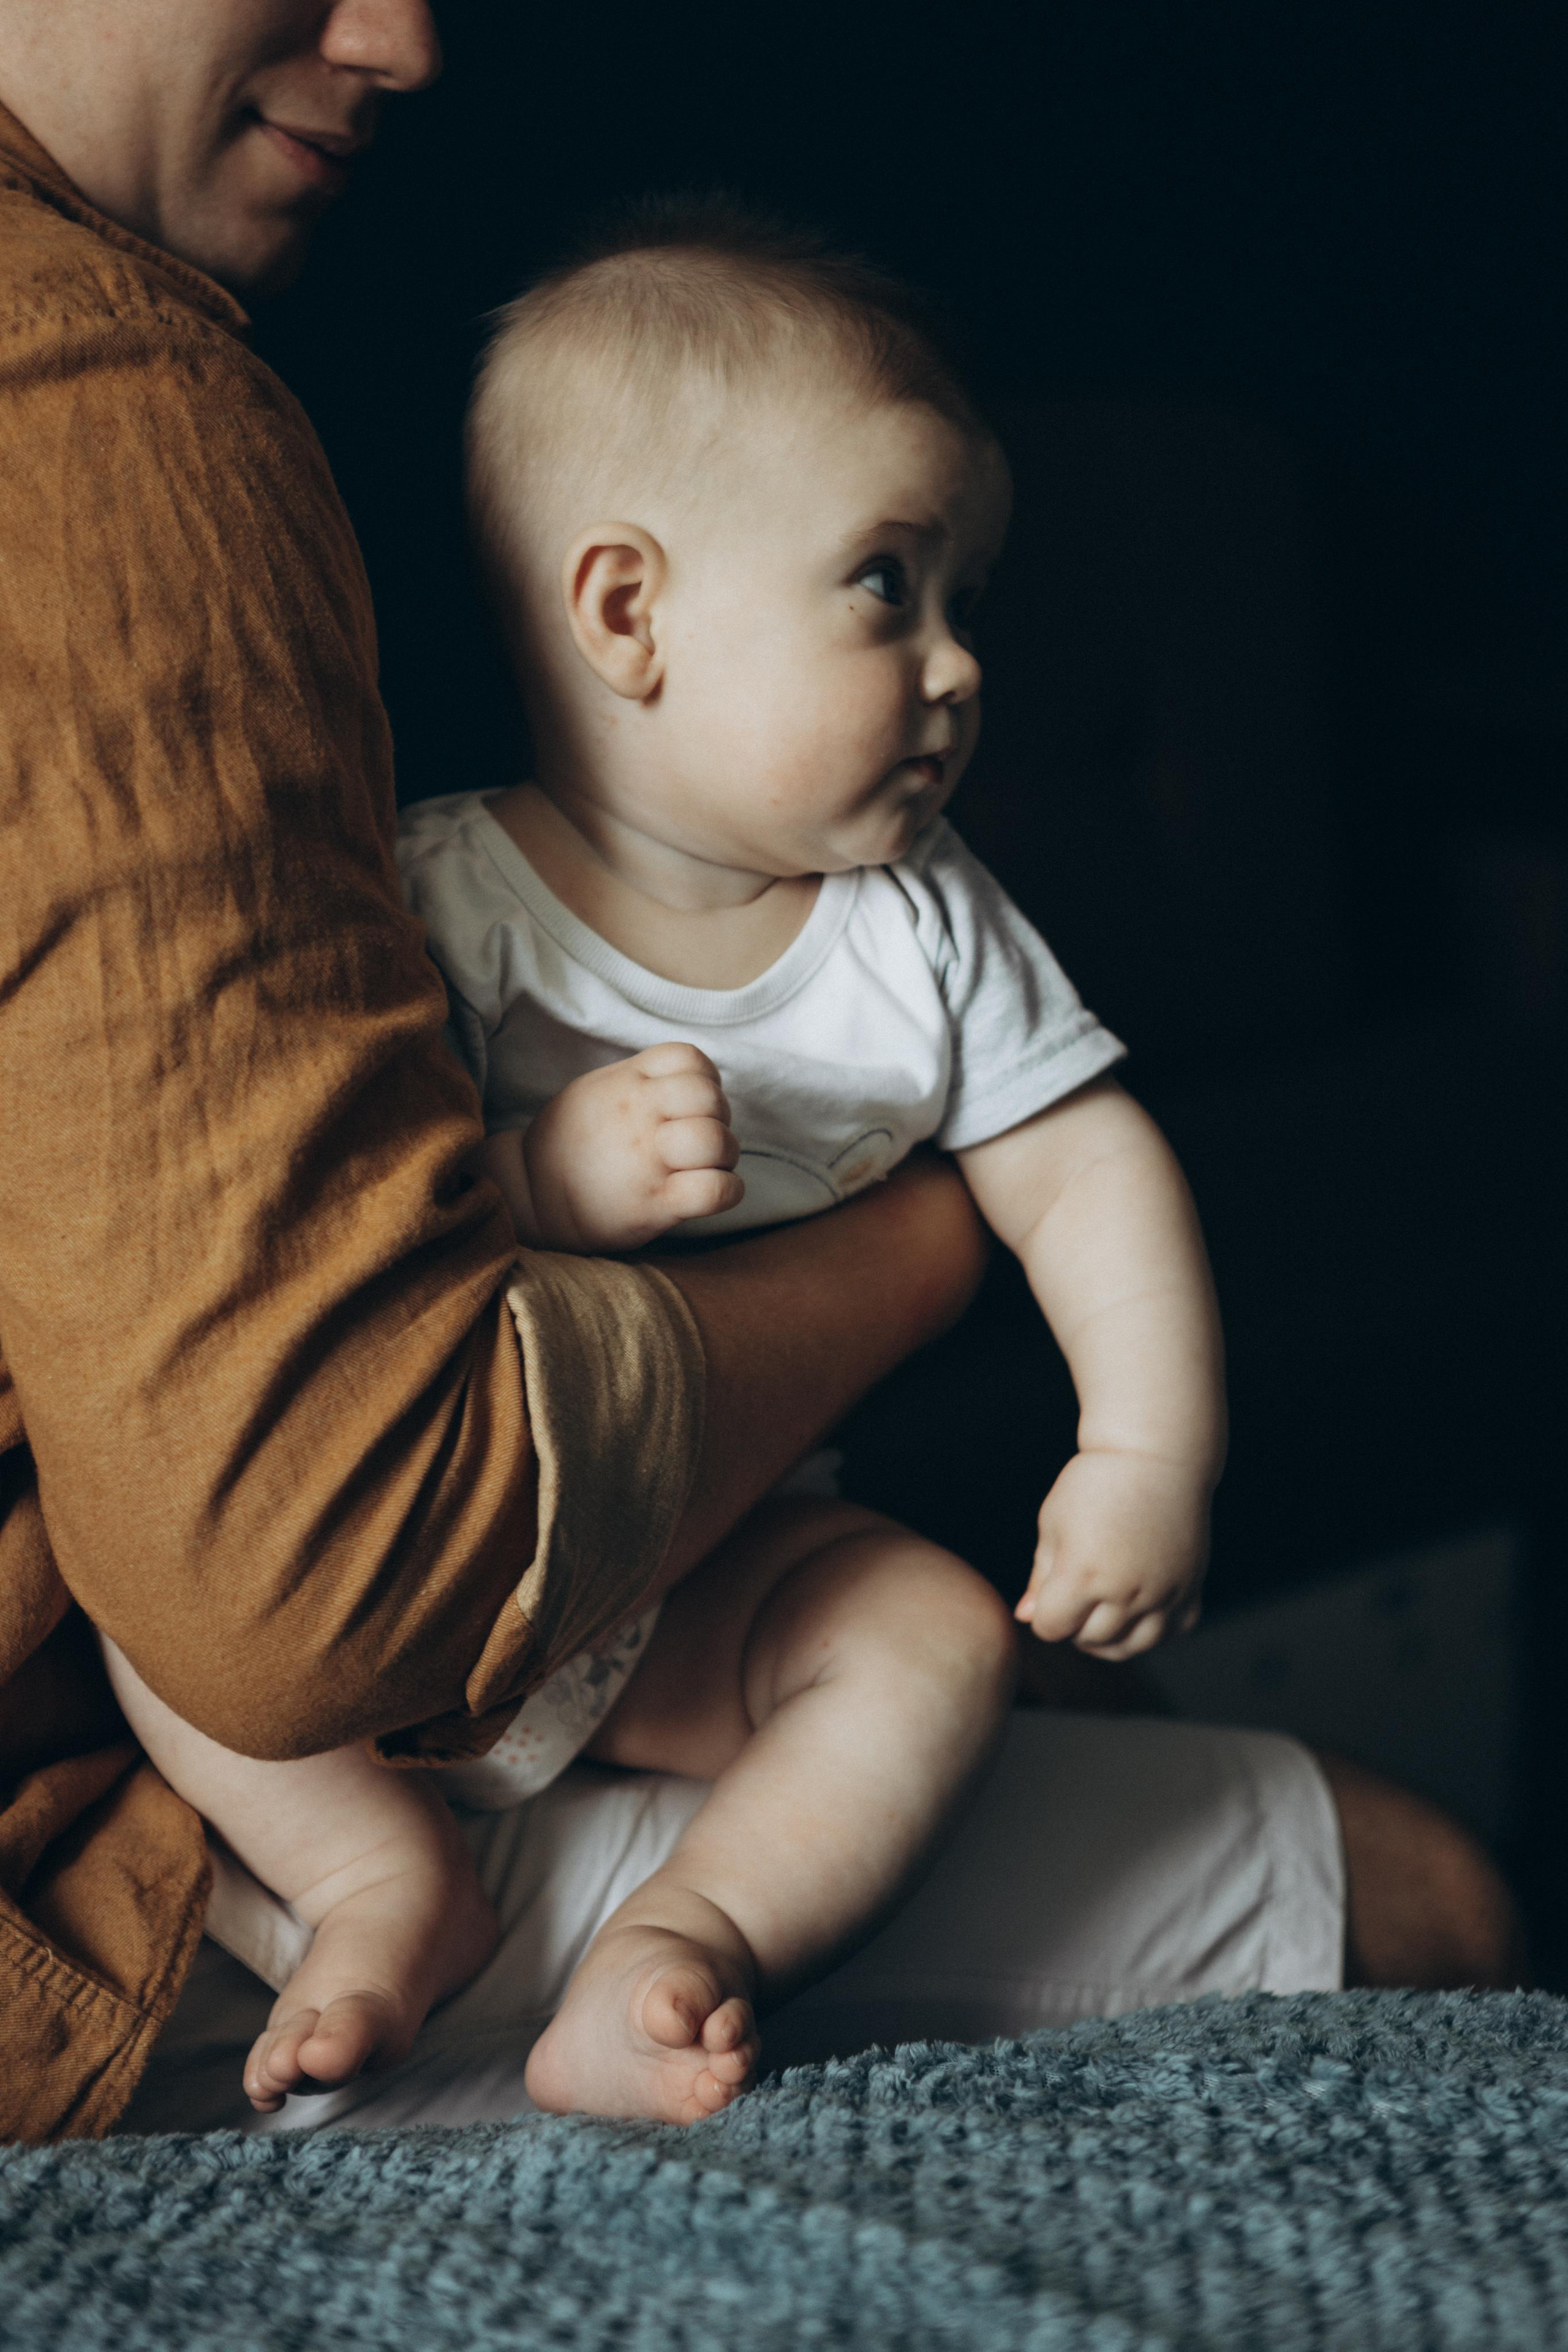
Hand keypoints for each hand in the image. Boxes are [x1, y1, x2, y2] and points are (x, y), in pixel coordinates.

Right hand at [519, 1043, 742, 1253]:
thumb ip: (640, 1080)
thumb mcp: (595, 1090)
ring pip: (718, 1142)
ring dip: (726, 1155)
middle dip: (721, 1119)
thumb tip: (687, 1082)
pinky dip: (729, 1191)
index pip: (690, 1059)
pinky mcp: (655, 1204)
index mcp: (627, 1082)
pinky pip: (716, 1191)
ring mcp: (648, 1160)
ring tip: (709, 1165)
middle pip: (711, 1099)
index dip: (707, 1079)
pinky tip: (716, 1192)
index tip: (695, 1104)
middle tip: (704, 1139)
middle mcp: (639, 1115)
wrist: (532, 1196)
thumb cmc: (569, 1143)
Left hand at [1015, 1449, 1209, 1660]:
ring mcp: (1163, 1593)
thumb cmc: (1094, 1483)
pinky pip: (1171, 1633)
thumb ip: (1039, 1576)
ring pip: (1130, 1646)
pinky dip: (1152, 1629)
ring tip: (1101, 1607)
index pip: (1051, 1628)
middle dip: (1074, 1624)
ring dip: (1110, 1636)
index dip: (1044, 1615)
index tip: (1050, 1591)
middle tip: (1076, 1592)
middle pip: (1089, 1640)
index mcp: (1082, 1573)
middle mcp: (1126, 1591)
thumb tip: (1026, 1617)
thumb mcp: (1054, 1522)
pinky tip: (1139, 1606)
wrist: (1155, 1455)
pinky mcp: (1190, 1587)